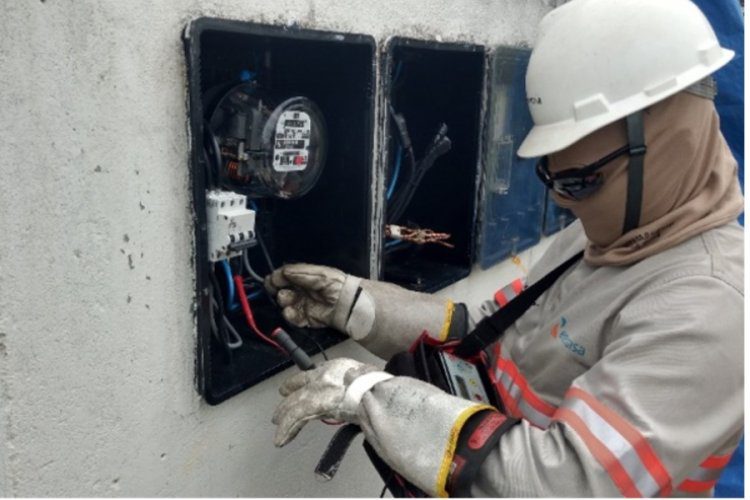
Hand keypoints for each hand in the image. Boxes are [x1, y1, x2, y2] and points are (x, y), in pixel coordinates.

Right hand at [264, 264, 360, 330]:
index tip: (271, 282)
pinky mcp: (305, 318)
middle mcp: (300, 291)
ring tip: (291, 302)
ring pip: (284, 305)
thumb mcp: (316, 274)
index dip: (275, 279)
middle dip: (279, 292)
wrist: (346, 302)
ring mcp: (302, 304)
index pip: (282, 277)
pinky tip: (293, 312)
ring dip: (285, 304)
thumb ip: (297, 272)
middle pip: (280, 291)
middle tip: (282, 292)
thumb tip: (280, 273)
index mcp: (302, 277)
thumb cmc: (334, 284)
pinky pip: (292, 318)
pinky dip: (291, 316)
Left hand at [272, 358, 389, 446]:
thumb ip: (348, 380)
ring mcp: (315, 392)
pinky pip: (296, 419)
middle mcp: (319, 380)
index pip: (307, 376)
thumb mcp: (359, 373)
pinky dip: (287, 430)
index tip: (287, 389)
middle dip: (286, 404)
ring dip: (284, 419)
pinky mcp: (313, 407)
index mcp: (330, 369)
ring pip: (293, 406)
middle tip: (278, 414)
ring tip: (277, 431)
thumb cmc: (372, 382)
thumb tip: (349, 387)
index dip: (295, 384)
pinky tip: (280, 440)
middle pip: (297, 392)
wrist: (371, 387)